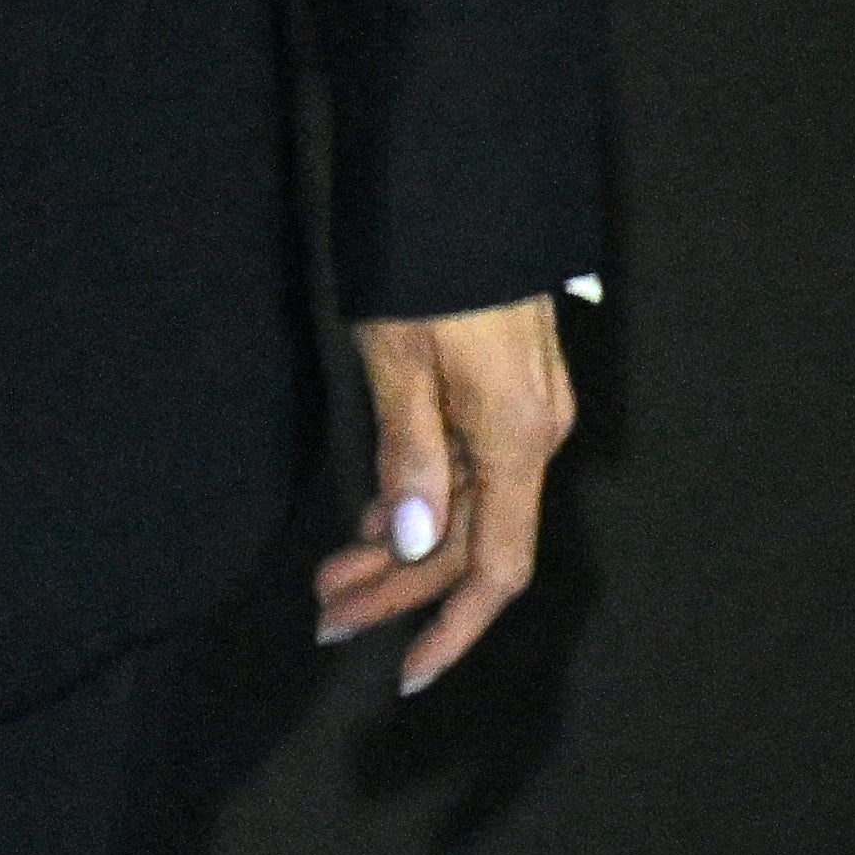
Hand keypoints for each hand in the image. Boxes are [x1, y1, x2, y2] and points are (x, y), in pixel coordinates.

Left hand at [315, 293, 575, 693]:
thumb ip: (410, 455)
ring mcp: (523, 413)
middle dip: (399, 589)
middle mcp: (532, 436)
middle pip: (471, 544)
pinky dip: (415, 502)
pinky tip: (369, 522)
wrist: (465, 178)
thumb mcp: (402, 359)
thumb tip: (412, 546)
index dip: (451, 625)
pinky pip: (463, 471)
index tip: (408, 676)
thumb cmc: (429, 266)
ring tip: (329, 580)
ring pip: (464, 509)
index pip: (495, 566)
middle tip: (323, 615)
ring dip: (399, 550)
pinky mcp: (503, 390)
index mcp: (516, 439)